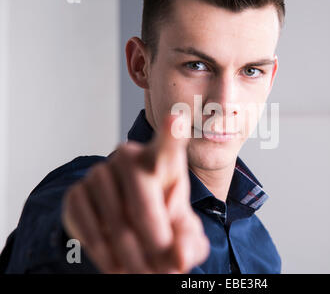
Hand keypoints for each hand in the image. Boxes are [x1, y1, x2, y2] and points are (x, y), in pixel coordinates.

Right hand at [62, 114, 208, 272]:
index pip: (168, 144)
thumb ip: (191, 244)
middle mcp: (129, 158)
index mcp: (163, 160)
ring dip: (133, 255)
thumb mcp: (184, 236)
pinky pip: (90, 227)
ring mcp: (100, 173)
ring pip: (116, 218)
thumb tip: (179, 255)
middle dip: (155, 237)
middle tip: (165, 267)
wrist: (124, 228)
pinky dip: (106, 254)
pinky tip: (117, 264)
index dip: (171, 133)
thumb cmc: (162, 222)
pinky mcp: (76, 193)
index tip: (177, 118)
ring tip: (146, 273)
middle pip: (143, 194)